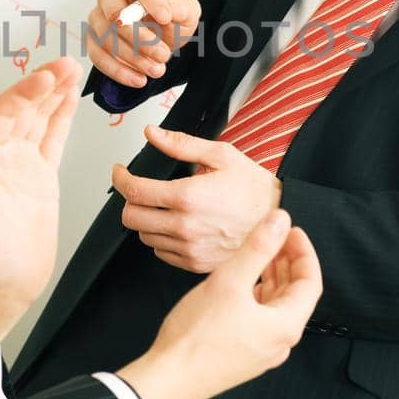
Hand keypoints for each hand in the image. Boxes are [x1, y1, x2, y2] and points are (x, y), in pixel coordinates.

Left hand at [0, 58, 79, 367]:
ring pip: (39, 116)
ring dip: (54, 92)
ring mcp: (18, 162)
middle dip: (43, 83)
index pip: (1, 113)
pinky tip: (71, 96)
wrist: (4, 285)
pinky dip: (62, 115)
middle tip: (67, 64)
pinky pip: (53, 137)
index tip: (45, 79)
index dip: (24, 93)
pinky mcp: (39, 175)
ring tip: (74, 68)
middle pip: (22, 107)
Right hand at [86, 0, 201, 88]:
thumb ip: (183, 8)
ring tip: (157, 69)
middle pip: (114, 12)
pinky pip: (98, 57)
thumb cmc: (170, 21)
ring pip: (107, 38)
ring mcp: (98, 18)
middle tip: (163, 53)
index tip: (166, 17)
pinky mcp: (93, 41)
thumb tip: (172, 9)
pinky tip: (139, 79)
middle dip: (140, 37)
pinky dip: (119, 71)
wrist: (161, 40)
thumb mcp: (186, 13)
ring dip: (134, 58)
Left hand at [114, 124, 281, 273]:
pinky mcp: (194, 264)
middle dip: (130, 199)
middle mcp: (185, 227)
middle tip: (140, 189)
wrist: (279, 222)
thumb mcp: (221, 155)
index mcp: (188, 197)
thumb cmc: (254, 189)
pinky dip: (161, 238)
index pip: (133, 190)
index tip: (120, 172)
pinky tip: (177, 225)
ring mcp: (189, 249)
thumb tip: (153, 134)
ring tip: (164, 206)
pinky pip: (161, 252)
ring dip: (146, 219)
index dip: (120, 178)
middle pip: (131, 217)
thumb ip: (181, 144)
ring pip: (144, 236)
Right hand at [116, 210, 320, 398]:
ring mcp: (261, 352)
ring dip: (272, 279)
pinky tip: (241, 286)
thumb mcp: (229, 281)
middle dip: (288, 263)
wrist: (169, 379)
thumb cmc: (196, 337)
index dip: (304, 252)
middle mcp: (279, 343)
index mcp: (285, 326)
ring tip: (260, 256)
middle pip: (295, 295)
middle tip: (276, 238)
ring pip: (276, 308)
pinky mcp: (243, 356)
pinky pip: (260, 320)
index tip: (291, 231)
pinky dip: (257, 297)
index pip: (310, 282)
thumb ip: (257, 248)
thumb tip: (280, 222)